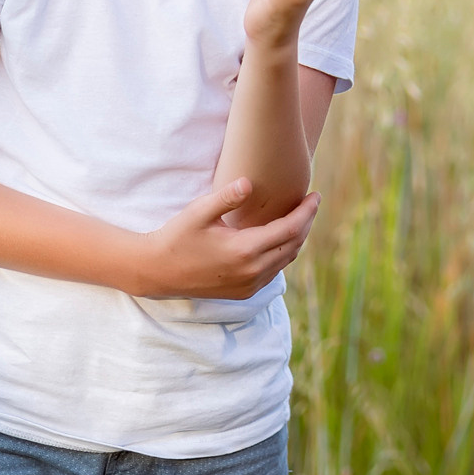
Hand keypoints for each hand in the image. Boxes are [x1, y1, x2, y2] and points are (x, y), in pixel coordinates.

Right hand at [134, 178, 319, 299]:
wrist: (157, 272)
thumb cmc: (176, 236)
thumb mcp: (198, 212)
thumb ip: (226, 197)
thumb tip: (249, 181)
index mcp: (244, 250)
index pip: (290, 229)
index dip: (307, 211)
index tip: (316, 195)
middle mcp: (252, 271)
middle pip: (294, 245)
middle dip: (307, 222)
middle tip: (311, 203)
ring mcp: (249, 285)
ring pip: (286, 260)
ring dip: (297, 238)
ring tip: (300, 217)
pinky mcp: (244, 292)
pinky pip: (274, 272)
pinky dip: (283, 253)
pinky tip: (280, 239)